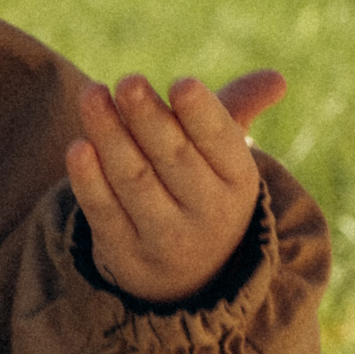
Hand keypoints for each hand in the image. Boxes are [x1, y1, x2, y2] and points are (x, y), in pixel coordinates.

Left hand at [68, 70, 284, 302]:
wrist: (188, 275)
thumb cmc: (201, 186)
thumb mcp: (224, 154)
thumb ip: (239, 108)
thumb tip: (276, 78)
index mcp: (238, 181)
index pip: (223, 144)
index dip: (202, 115)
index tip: (182, 83)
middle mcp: (208, 214)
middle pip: (175, 159)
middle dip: (150, 118)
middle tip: (128, 81)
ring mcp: (166, 238)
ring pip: (135, 181)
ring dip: (110, 137)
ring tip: (91, 95)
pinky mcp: (125, 254)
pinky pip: (104, 213)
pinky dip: (89, 181)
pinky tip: (78, 146)